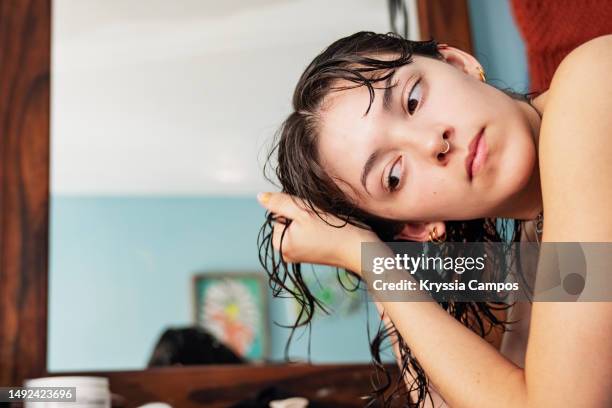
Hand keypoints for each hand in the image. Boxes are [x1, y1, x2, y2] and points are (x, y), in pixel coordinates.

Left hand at [257, 191, 377, 271]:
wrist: (362, 249)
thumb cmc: (334, 232)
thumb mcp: (304, 211)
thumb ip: (280, 203)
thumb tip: (260, 197)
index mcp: (280, 245)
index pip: (279, 214)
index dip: (294, 207)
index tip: (311, 214)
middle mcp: (287, 253)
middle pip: (288, 220)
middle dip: (303, 214)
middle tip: (320, 220)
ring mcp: (300, 254)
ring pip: (300, 224)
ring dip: (311, 220)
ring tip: (326, 226)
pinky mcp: (313, 253)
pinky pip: (309, 232)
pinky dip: (318, 227)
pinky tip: (329, 231)